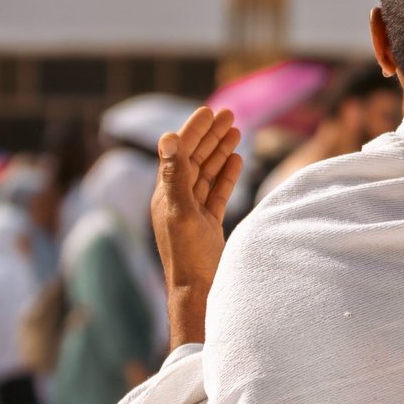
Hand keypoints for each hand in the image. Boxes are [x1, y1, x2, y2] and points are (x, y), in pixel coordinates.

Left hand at [152, 107, 242, 348]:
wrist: (198, 292)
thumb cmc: (187, 254)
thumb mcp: (181, 211)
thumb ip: (175, 175)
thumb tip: (168, 137)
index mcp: (167, 194)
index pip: (180, 153)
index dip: (194, 131)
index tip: (209, 111)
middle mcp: (178, 200)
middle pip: (195, 159)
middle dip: (211, 135)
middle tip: (229, 113)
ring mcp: (194, 212)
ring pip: (208, 173)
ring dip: (220, 151)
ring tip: (236, 130)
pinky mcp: (208, 224)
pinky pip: (217, 192)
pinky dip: (226, 175)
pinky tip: (236, 161)